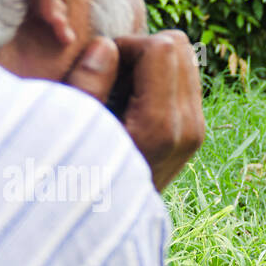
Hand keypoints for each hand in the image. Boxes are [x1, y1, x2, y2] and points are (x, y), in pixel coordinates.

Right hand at [63, 31, 205, 191]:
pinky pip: (185, 81)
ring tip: (119, 93)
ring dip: (150, 65)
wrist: (107, 220)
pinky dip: (159, 80)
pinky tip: (132, 105)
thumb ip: (87, 82)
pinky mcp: (194, 132)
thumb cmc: (75, 174)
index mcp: (161, 125)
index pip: (162, 48)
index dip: (125, 46)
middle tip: (110, 79)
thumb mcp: (70, 128)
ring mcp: (196, 131)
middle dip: (141, 51)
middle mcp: (188, 127)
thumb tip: (106, 46)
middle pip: (180, 47)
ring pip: (186, 60)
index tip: (99, 70)